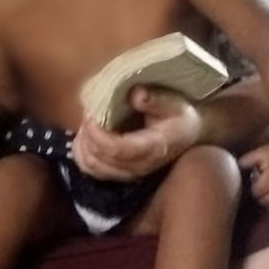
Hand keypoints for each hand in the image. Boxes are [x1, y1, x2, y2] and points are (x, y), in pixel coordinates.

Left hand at [71, 86, 202, 180]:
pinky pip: (91, 169)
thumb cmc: (178, 116)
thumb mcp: (173, 103)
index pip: (117, 150)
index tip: (90, 114)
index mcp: (153, 149)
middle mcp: (139, 167)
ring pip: (92, 167)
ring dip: (83, 145)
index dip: (98, 134)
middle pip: (100, 160)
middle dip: (88, 136)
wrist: (186, 134)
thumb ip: (155, 99)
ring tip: (88, 124)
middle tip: (89, 114)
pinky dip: (82, 153)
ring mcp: (128, 174)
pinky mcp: (119, 174)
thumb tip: (135, 94)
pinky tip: (85, 136)